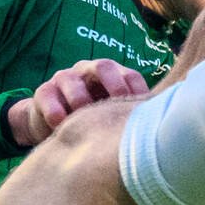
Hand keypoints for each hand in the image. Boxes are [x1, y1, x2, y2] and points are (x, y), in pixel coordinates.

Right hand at [6, 59, 149, 146]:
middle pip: (104, 67)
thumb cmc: (91, 121)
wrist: (51, 123)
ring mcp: (65, 79)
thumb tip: (160, 138)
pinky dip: (54, 109)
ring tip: (83, 115)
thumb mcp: (110, 119)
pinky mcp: (44, 92)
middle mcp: (89, 72)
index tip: (145, 112)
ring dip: (79, 97)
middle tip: (117, 105)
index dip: (138, 91)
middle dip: (113, 84)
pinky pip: (47, 95)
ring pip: (71, 79)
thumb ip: (129, 120)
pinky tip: (59, 123)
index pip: (130, 76)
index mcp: (113, 77)